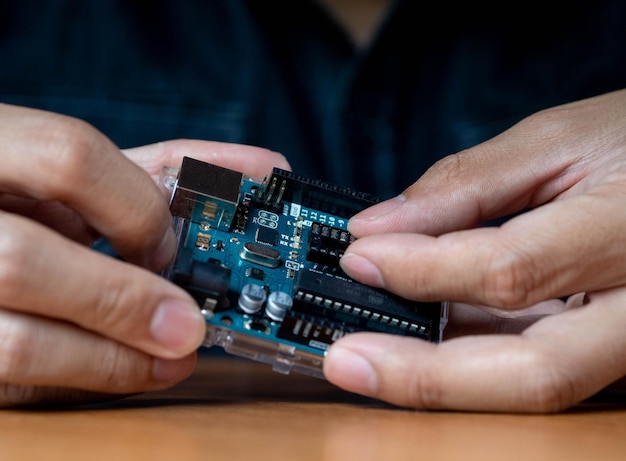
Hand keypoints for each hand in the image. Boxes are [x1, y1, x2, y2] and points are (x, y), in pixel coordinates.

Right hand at [0, 104, 289, 406]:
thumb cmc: (20, 195)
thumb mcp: (69, 172)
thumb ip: (142, 176)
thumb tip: (252, 173)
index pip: (67, 159)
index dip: (137, 207)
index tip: (177, 245)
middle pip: (24, 262)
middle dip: (126, 300)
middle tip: (190, 325)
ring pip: (16, 344)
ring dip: (113, 360)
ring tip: (174, 361)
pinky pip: (15, 387)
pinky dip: (85, 383)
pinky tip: (128, 371)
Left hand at [324, 89, 625, 412]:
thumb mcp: (558, 139)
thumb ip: (466, 184)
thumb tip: (380, 226)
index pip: (510, 271)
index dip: (423, 270)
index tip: (357, 255)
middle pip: (531, 374)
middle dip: (425, 377)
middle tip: (344, 361)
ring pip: (526, 381)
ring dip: (434, 372)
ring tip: (363, 350)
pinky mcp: (605, 345)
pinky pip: (528, 361)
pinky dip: (463, 352)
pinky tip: (410, 332)